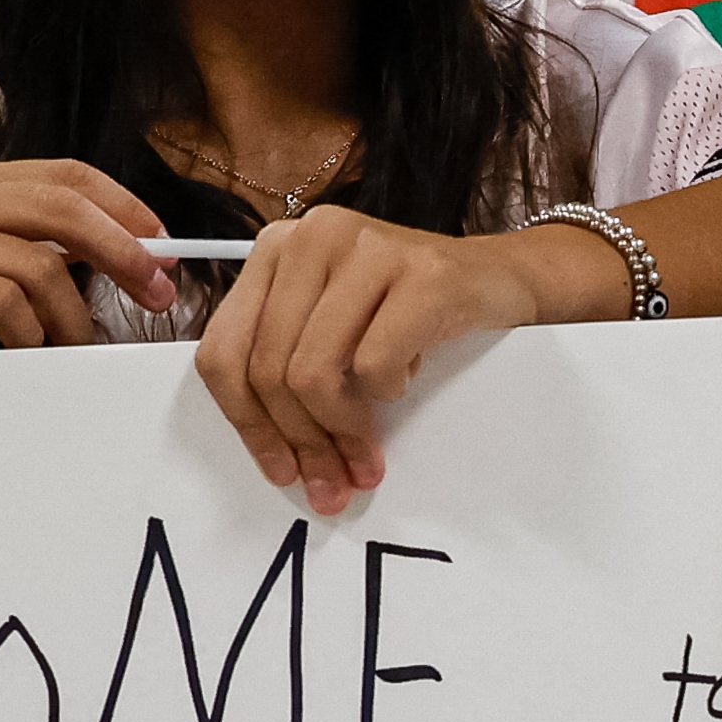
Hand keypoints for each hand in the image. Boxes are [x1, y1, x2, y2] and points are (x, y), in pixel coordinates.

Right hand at [0, 160, 174, 356]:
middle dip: (123, 252)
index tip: (166, 247)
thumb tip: (128, 259)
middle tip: (156, 294)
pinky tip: (25, 351)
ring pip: (38, 263)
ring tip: (72, 347)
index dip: (124, 206)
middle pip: (62, 207)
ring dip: (73, 316)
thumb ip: (33, 251)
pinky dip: (29, 332)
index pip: (65, 174)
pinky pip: (0, 299)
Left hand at [192, 209, 573, 508]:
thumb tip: (275, 455)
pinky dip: (387, 394)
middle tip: (332, 483)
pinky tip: (404, 383)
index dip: (248, 425)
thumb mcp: (330, 327)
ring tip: (365, 460)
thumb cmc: (407, 312)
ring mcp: (367, 250)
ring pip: (312, 374)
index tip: (281, 469)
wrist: (496, 281)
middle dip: (302, 442)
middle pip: (269, 371)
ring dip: (341, 434)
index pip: (224, 351)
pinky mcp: (422, 274)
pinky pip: (374, 366)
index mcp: (274, 250)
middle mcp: (312, 238)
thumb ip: (285, 364)